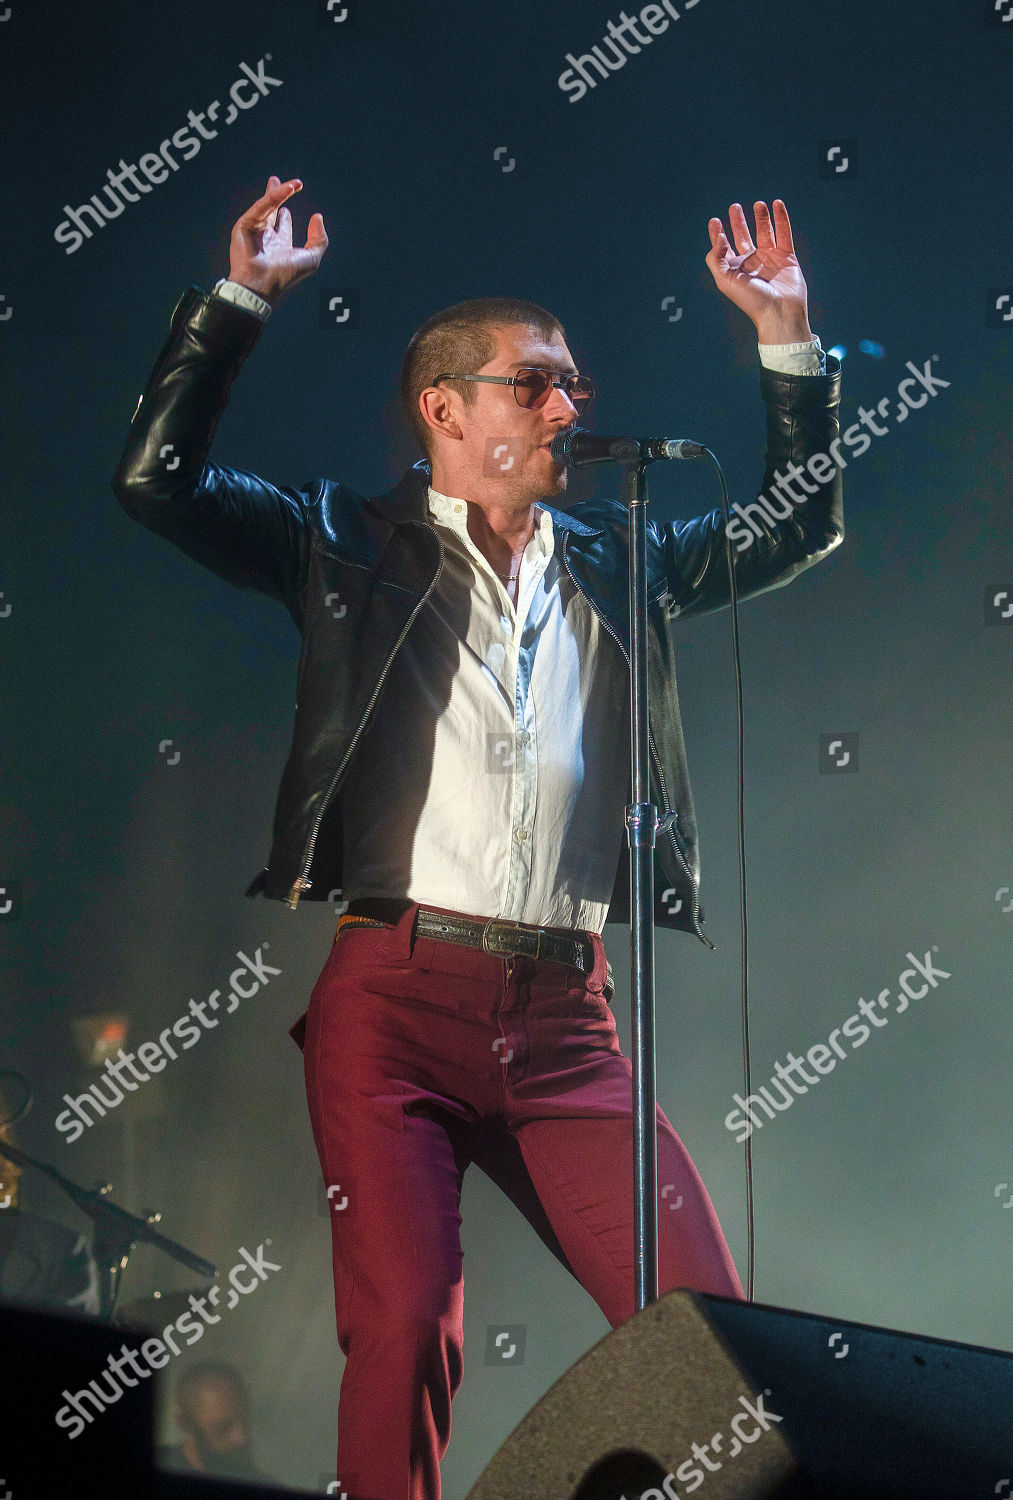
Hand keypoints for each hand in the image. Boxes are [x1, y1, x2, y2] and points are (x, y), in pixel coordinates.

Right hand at [227, 175, 327, 305]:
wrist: (263, 282)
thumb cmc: (286, 275)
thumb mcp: (311, 258)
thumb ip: (319, 239)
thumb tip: (318, 217)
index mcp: (280, 246)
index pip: (283, 225)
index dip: (286, 214)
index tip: (295, 206)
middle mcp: (266, 237)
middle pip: (270, 210)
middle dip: (274, 194)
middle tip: (276, 180)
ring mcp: (255, 230)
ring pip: (267, 205)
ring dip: (278, 192)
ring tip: (293, 184)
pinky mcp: (245, 225)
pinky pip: (262, 206)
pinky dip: (274, 196)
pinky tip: (287, 189)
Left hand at [705, 200, 811, 344]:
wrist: (779, 312)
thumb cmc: (751, 300)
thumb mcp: (725, 281)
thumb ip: (716, 258)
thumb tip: (720, 237)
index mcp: (735, 269)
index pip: (724, 248)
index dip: (718, 235)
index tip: (715, 221)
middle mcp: (751, 262)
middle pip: (743, 236)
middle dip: (738, 222)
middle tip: (734, 207)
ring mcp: (770, 258)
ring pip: (764, 232)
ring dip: (761, 217)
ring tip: (758, 204)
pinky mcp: (787, 256)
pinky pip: (784, 233)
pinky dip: (781, 218)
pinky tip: (777, 204)